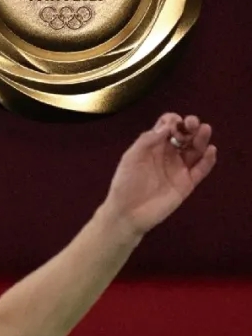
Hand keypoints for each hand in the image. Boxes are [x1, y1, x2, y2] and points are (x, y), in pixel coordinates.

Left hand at [103, 113, 216, 237]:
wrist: (127, 214)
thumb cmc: (125, 184)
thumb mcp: (131, 157)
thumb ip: (147, 140)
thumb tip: (168, 125)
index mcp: (154, 146)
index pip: (169, 126)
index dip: (173, 121)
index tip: (174, 123)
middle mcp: (169, 154)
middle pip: (185, 135)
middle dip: (191, 125)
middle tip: (192, 123)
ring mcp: (179, 169)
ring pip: (196, 150)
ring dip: (202, 138)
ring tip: (204, 130)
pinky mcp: (187, 184)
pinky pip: (201, 170)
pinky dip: (208, 160)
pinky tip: (210, 151)